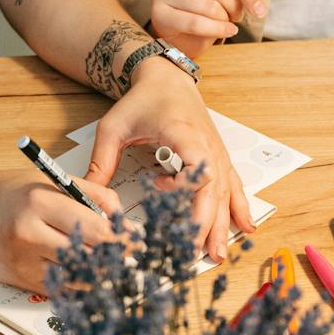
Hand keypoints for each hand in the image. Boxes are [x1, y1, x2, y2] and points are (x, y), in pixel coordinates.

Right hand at [0, 165, 119, 292]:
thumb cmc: (11, 192)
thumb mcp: (51, 180)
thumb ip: (91, 194)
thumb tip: (122, 218)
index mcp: (41, 202)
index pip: (94, 229)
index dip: (120, 238)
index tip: (134, 241)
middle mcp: (30, 233)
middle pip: (88, 256)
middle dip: (113, 258)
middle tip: (128, 256)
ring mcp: (23, 260)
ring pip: (76, 277)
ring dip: (98, 274)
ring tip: (111, 267)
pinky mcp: (19, 279)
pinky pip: (59, 288)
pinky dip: (77, 284)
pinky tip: (87, 276)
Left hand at [84, 59, 251, 262]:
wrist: (167, 79)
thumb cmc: (142, 100)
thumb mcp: (114, 126)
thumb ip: (102, 160)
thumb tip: (87, 192)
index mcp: (185, 135)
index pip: (197, 170)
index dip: (180, 189)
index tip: (155, 188)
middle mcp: (208, 146)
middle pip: (213, 192)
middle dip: (204, 226)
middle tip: (192, 255)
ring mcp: (217, 153)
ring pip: (224, 194)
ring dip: (221, 225)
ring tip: (217, 254)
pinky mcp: (219, 158)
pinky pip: (233, 186)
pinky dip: (239, 207)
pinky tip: (246, 227)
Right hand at [150, 0, 264, 57]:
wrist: (181, 21)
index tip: (259, 8)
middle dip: (236, 6)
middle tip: (237, 14)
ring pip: (209, 7)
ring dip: (225, 19)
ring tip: (226, 20)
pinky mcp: (158, 12)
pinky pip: (196, 23)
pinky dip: (217, 30)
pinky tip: (226, 31)